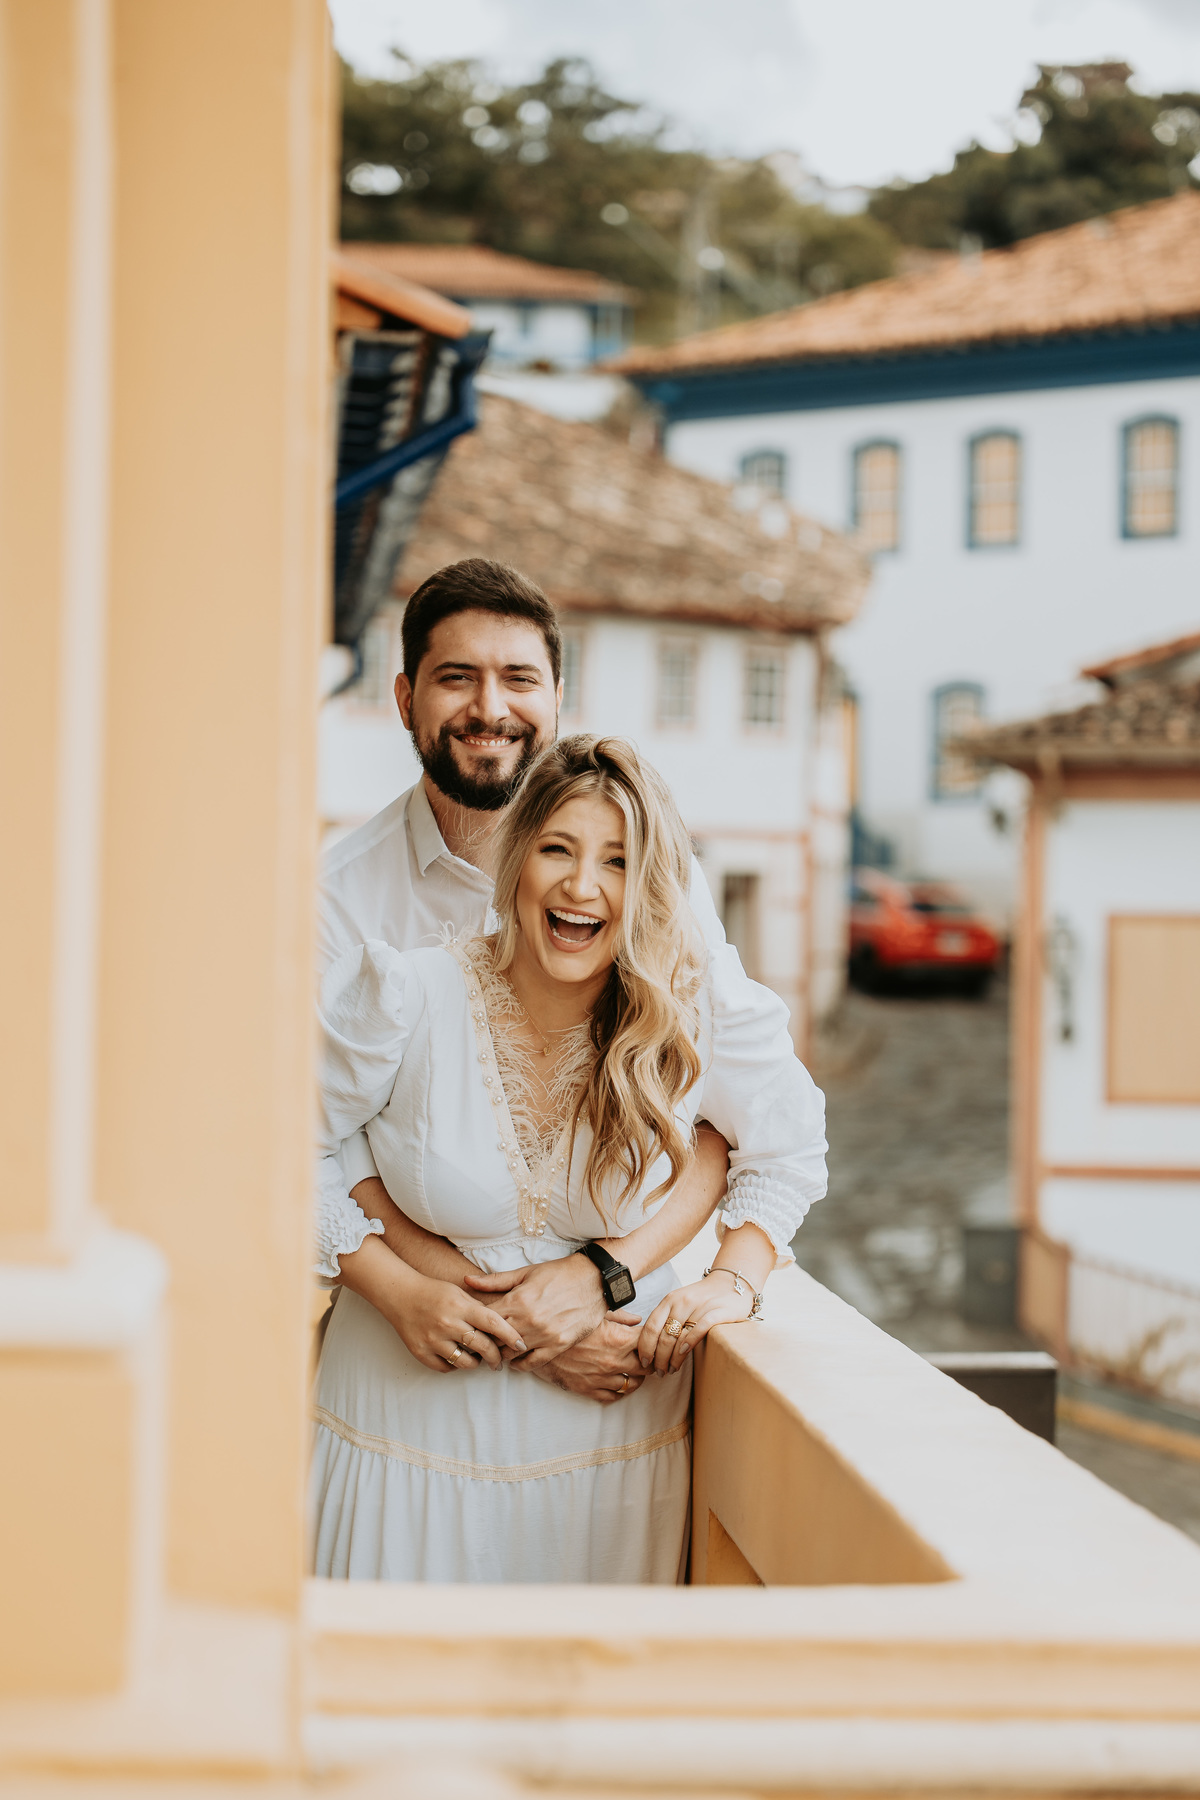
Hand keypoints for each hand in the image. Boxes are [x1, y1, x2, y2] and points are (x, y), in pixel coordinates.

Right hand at [342, 1241, 528, 1372]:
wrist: (400, 1295)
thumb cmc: (434, 1292)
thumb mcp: (459, 1293)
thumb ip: (479, 1309)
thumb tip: (501, 1326)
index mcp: (461, 1307)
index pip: (493, 1323)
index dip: (510, 1336)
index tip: (521, 1344)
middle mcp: (448, 1324)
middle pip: (482, 1347)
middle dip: (496, 1357)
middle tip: (499, 1361)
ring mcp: (434, 1340)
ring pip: (466, 1362)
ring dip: (476, 1363)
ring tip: (478, 1359)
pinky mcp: (422, 1353)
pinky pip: (446, 1368)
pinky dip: (454, 1366)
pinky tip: (457, 1358)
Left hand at [464, 1254, 607, 1368]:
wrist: (595, 1280)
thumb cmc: (558, 1273)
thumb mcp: (525, 1272)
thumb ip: (495, 1281)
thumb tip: (467, 1280)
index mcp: (518, 1300)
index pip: (485, 1320)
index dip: (476, 1323)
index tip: (472, 1325)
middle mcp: (529, 1320)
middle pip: (495, 1339)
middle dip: (486, 1340)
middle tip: (481, 1341)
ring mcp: (544, 1335)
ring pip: (511, 1353)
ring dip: (502, 1353)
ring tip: (496, 1351)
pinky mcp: (558, 1345)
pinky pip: (533, 1362)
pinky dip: (521, 1365)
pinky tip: (516, 1361)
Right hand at [530, 1312, 645, 1403]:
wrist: (537, 1342)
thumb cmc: (566, 1323)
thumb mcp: (593, 1314)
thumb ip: (619, 1317)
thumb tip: (637, 1320)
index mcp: (618, 1339)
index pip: (649, 1344)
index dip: (655, 1342)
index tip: (656, 1341)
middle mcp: (613, 1361)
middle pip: (646, 1367)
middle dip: (650, 1362)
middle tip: (650, 1358)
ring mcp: (601, 1377)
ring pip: (632, 1385)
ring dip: (636, 1377)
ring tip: (635, 1371)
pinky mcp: (588, 1389)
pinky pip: (612, 1397)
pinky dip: (619, 1391)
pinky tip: (618, 1382)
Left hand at [639, 1272, 754, 1375]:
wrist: (730, 1283)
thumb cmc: (702, 1298)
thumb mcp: (679, 1303)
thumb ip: (666, 1319)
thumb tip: (649, 1346)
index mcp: (670, 1300)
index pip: (650, 1326)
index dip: (645, 1347)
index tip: (644, 1362)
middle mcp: (682, 1301)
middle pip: (664, 1336)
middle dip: (659, 1358)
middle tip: (659, 1372)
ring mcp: (700, 1306)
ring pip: (679, 1337)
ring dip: (672, 1358)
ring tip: (671, 1369)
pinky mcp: (718, 1311)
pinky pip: (699, 1329)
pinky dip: (689, 1344)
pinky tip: (683, 1355)